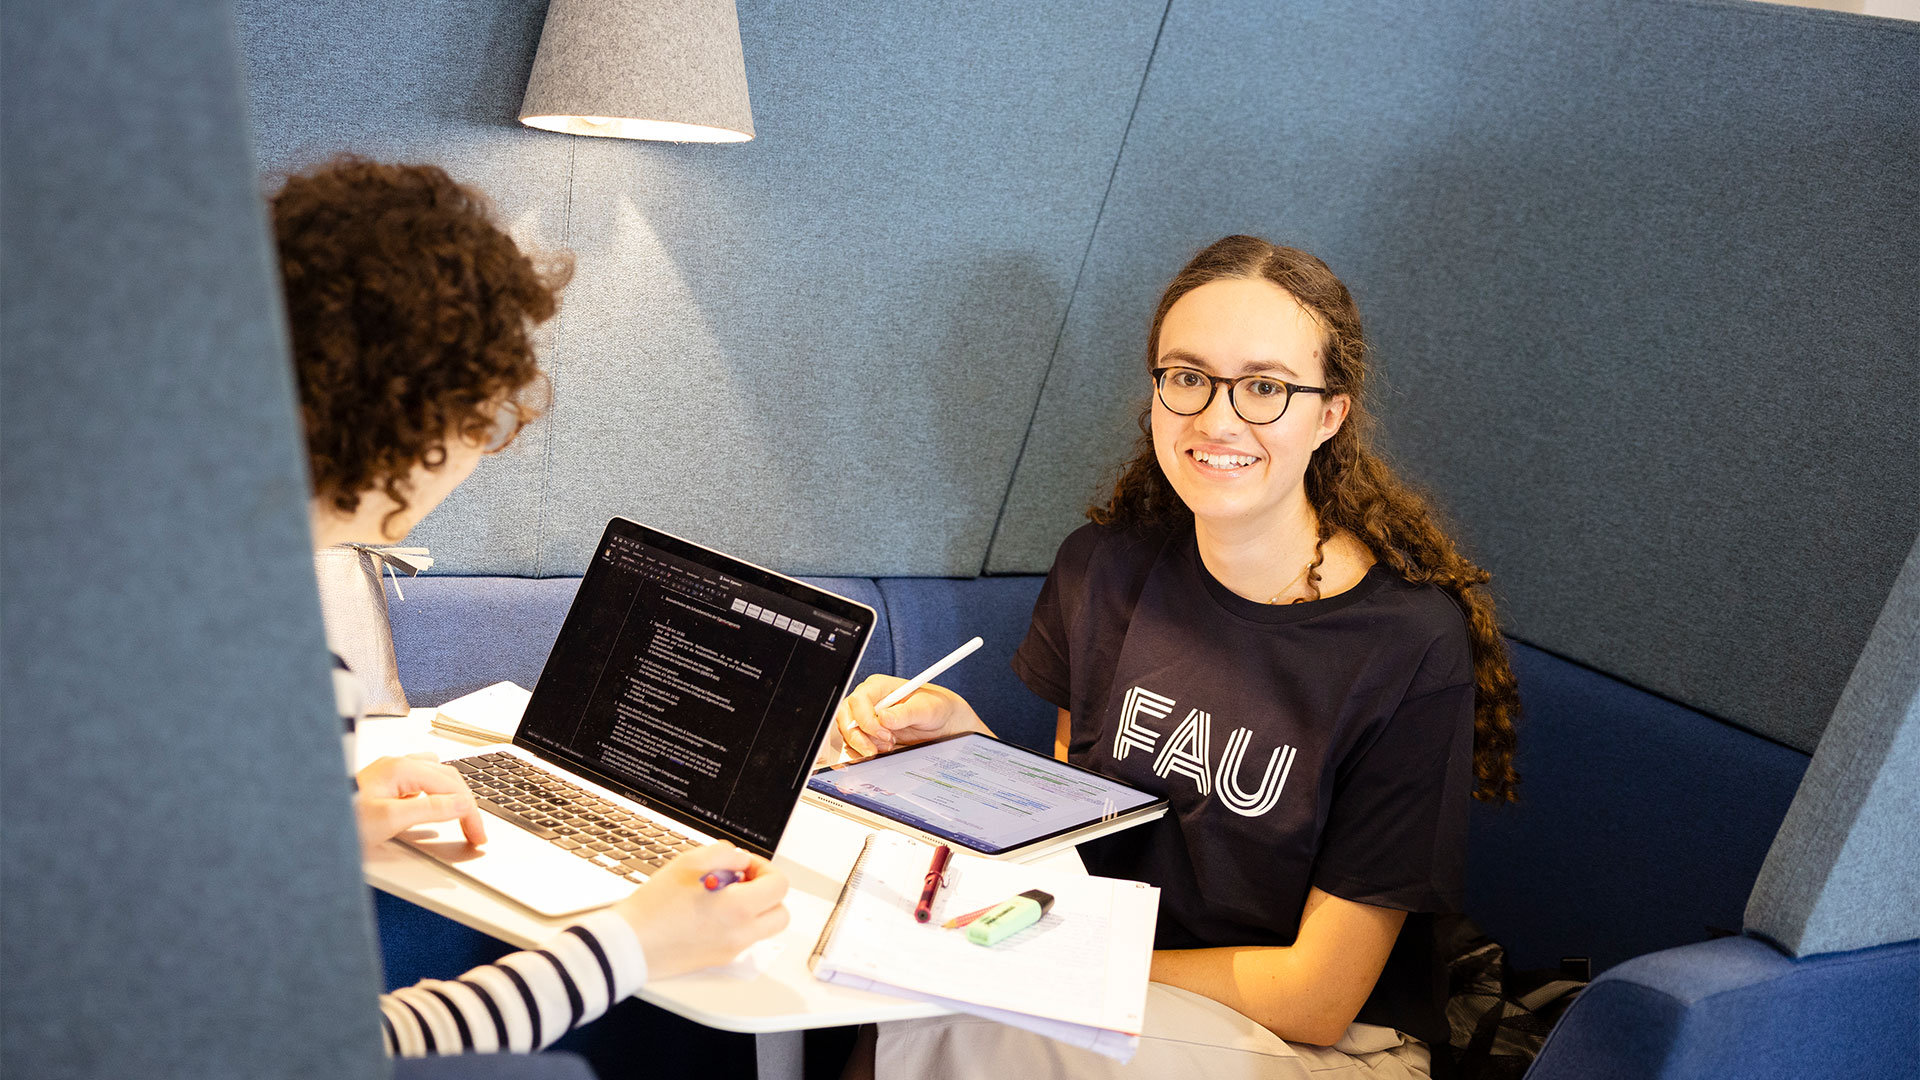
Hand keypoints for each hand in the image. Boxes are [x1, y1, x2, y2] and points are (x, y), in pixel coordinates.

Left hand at [354, 752, 486, 850]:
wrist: (310, 822)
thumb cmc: (341, 818)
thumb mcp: (389, 820)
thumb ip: (429, 810)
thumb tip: (461, 805)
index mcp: (403, 768)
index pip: (452, 788)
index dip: (470, 814)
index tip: (477, 836)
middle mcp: (399, 765)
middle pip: (449, 779)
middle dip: (466, 806)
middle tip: (475, 833)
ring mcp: (392, 773)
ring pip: (437, 778)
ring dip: (454, 796)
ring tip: (462, 818)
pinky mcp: (386, 784)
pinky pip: (422, 783)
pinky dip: (437, 795)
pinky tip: (434, 808)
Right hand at [615, 844, 790, 978]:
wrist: (629, 944)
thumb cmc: (654, 907)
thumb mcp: (689, 863)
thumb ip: (725, 854)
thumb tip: (741, 860)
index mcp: (738, 908)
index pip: (779, 886)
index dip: (765, 869)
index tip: (745, 866)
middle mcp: (740, 933)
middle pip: (780, 912)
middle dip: (767, 892)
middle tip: (743, 881)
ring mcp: (731, 949)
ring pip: (765, 929)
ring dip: (756, 909)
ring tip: (726, 896)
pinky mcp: (718, 959)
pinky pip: (744, 940)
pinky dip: (738, 924)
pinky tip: (712, 912)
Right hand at [832, 674, 987, 759]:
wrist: (940, 721)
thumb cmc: (934, 707)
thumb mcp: (924, 708)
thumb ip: (904, 713)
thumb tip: (883, 718)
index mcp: (879, 686)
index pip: (858, 700)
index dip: (866, 719)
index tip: (883, 733)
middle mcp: (869, 700)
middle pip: (846, 716)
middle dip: (858, 736)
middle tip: (875, 749)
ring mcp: (866, 716)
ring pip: (848, 731)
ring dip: (864, 744)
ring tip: (887, 746)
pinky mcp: (868, 731)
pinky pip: (855, 741)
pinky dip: (866, 749)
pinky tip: (883, 749)